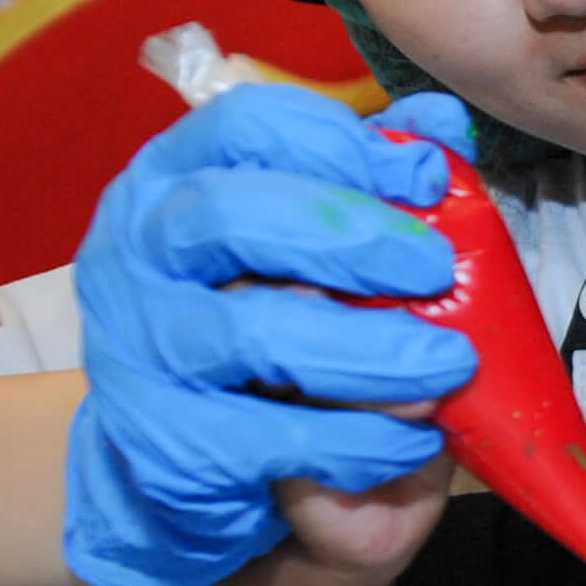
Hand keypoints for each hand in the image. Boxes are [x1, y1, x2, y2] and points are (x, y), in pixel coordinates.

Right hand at [64, 86, 482, 585]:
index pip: (245, 126)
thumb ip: (372, 181)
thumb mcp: (317, 249)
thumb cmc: (268, 332)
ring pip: (250, 333)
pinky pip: (266, 436)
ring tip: (448, 367)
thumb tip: (445, 120)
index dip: (341, 142)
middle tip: (436, 269)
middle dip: (352, 238)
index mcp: (175, 179)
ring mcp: (137, 346)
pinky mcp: (158, 440)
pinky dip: (354, 440)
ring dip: (367, 349)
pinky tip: (414, 442)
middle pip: (232, 216)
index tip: (425, 174)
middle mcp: (137, 250)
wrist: (190, 464)